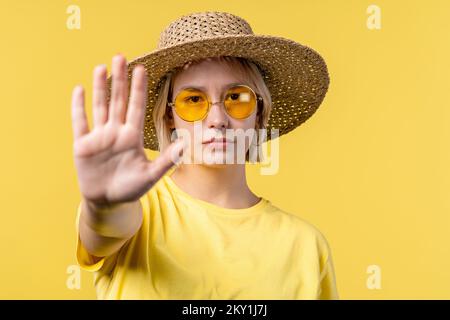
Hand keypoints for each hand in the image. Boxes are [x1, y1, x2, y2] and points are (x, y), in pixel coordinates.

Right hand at [71, 54, 183, 206]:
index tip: (142, 69)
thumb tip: (185, 144)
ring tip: (101, 67)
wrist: (107, 202)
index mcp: (132, 137)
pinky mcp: (83, 145)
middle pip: (119, 101)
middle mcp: (116, 132)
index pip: (137, 107)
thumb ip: (167, 160)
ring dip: (100, 88)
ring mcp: (99, 137)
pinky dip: (78, 107)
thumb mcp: (150, 176)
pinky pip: (80, 122)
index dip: (139, 88)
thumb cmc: (130, 189)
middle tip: (121, 56)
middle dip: (120, 80)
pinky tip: (79, 89)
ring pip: (100, 106)